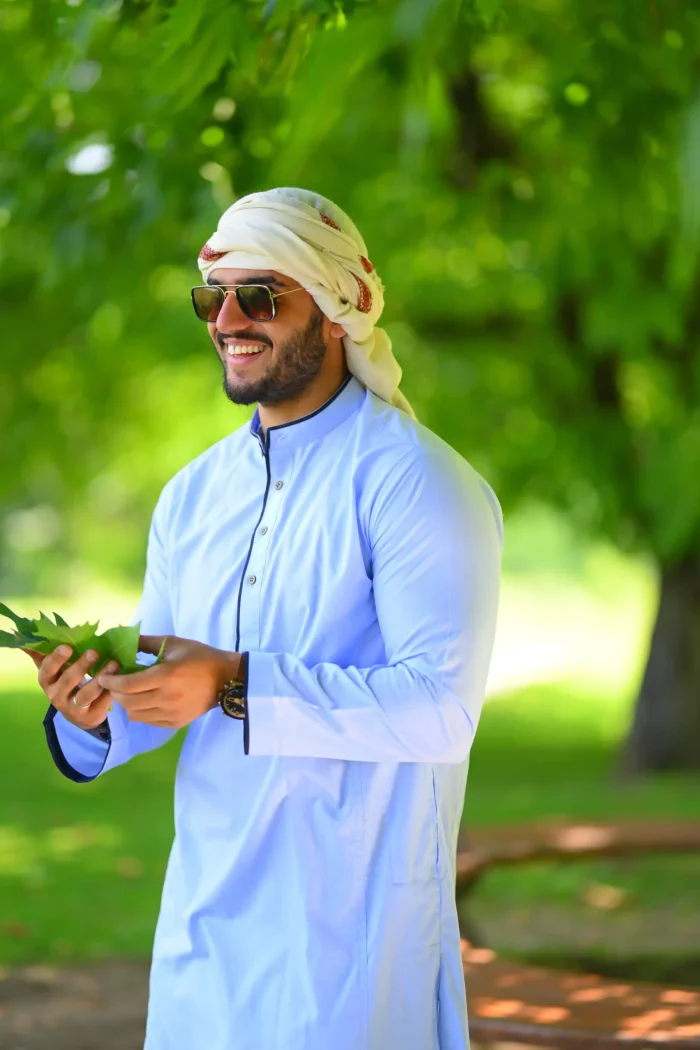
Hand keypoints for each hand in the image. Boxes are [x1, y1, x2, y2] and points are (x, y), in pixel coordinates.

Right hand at [23, 645, 120, 730]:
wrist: (79, 713)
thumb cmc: (67, 682)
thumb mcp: (54, 669)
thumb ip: (43, 653)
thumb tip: (24, 637)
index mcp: (47, 681)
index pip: (47, 669)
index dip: (56, 659)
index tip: (68, 646)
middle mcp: (56, 696)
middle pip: (68, 680)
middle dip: (81, 665)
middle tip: (95, 652)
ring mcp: (73, 708)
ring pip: (86, 693)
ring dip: (101, 677)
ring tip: (114, 664)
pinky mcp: (89, 716)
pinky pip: (102, 703)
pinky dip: (112, 690)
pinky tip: (121, 679)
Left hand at [96, 635, 240, 729]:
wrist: (226, 678)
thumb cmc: (199, 656)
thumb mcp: (173, 643)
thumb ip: (145, 642)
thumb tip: (122, 641)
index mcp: (166, 675)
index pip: (127, 685)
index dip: (110, 681)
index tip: (105, 675)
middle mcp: (167, 698)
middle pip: (127, 702)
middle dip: (115, 692)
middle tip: (115, 683)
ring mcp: (171, 713)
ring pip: (134, 714)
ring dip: (127, 703)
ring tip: (131, 692)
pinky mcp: (175, 723)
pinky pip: (148, 720)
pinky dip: (141, 711)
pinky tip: (145, 700)